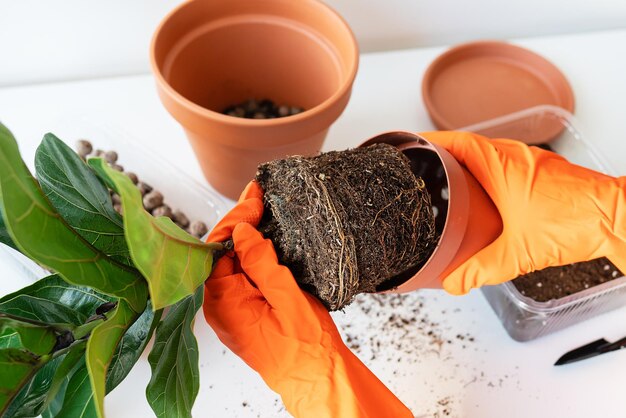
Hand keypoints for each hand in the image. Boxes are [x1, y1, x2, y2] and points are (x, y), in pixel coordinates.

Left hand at [203, 181, 411, 417]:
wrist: (318, 379)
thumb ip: (262, 262)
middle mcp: (221, 306)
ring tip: (262, 206)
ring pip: (233, 262)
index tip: (255, 197)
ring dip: (247, 235)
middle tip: (259, 194)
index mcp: (224, 303)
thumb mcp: (288, 298)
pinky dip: (254, 253)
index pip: (218, 248)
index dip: (236, 218)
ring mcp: (233, 309)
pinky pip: (244, 275)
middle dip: (240, 221)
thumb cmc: (305, 349)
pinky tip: (266, 237)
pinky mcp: (247, 310)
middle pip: (222, 252)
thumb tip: (242, 231)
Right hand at [420, 131, 625, 294]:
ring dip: (469, 162)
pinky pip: (508, 162)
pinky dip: (491, 171)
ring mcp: (533, 161)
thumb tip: (454, 282)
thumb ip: (481, 269)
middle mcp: (516, 157)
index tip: (414, 143)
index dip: (432, 140)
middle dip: (446, 153)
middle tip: (426, 166)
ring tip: (451, 180)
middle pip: (471, 144)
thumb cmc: (574, 224)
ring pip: (491, 153)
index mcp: (501, 165)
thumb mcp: (517, 253)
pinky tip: (489, 194)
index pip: (458, 141)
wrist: (617, 218)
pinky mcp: (546, 171)